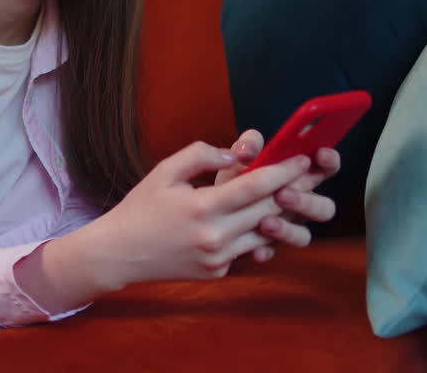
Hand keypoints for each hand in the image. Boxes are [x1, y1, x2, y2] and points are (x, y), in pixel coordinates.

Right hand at [88, 141, 311, 288]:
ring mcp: (218, 259)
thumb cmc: (141, 207)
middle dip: (291, 190)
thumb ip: (202, 155)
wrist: (121, 253)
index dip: (284, 171)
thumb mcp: (165, 171)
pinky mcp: (218, 272)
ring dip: (280, 214)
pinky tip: (259, 218)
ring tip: (288, 194)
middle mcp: (215, 237)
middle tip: (305, 175)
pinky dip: (256, 232)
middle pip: (269, 211)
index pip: (256, 187)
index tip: (301, 159)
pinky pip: (247, 249)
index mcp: (202, 207)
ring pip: (265, 233)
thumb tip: (236, 154)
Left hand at [215, 130, 340, 261]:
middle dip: (307, 202)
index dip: (329, 161)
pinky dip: (266, 250)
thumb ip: (247, 146)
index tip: (319, 154)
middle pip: (324, 208)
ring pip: (304, 235)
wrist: (208, 213)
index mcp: (297, 177)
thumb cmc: (231, 180)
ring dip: (288, 229)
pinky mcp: (269, 245)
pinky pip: (275, 252)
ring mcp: (287, 226)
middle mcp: (299, 203)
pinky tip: (255, 249)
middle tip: (282, 194)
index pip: (326, 167)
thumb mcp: (237, 158)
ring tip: (266, 222)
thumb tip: (248, 148)